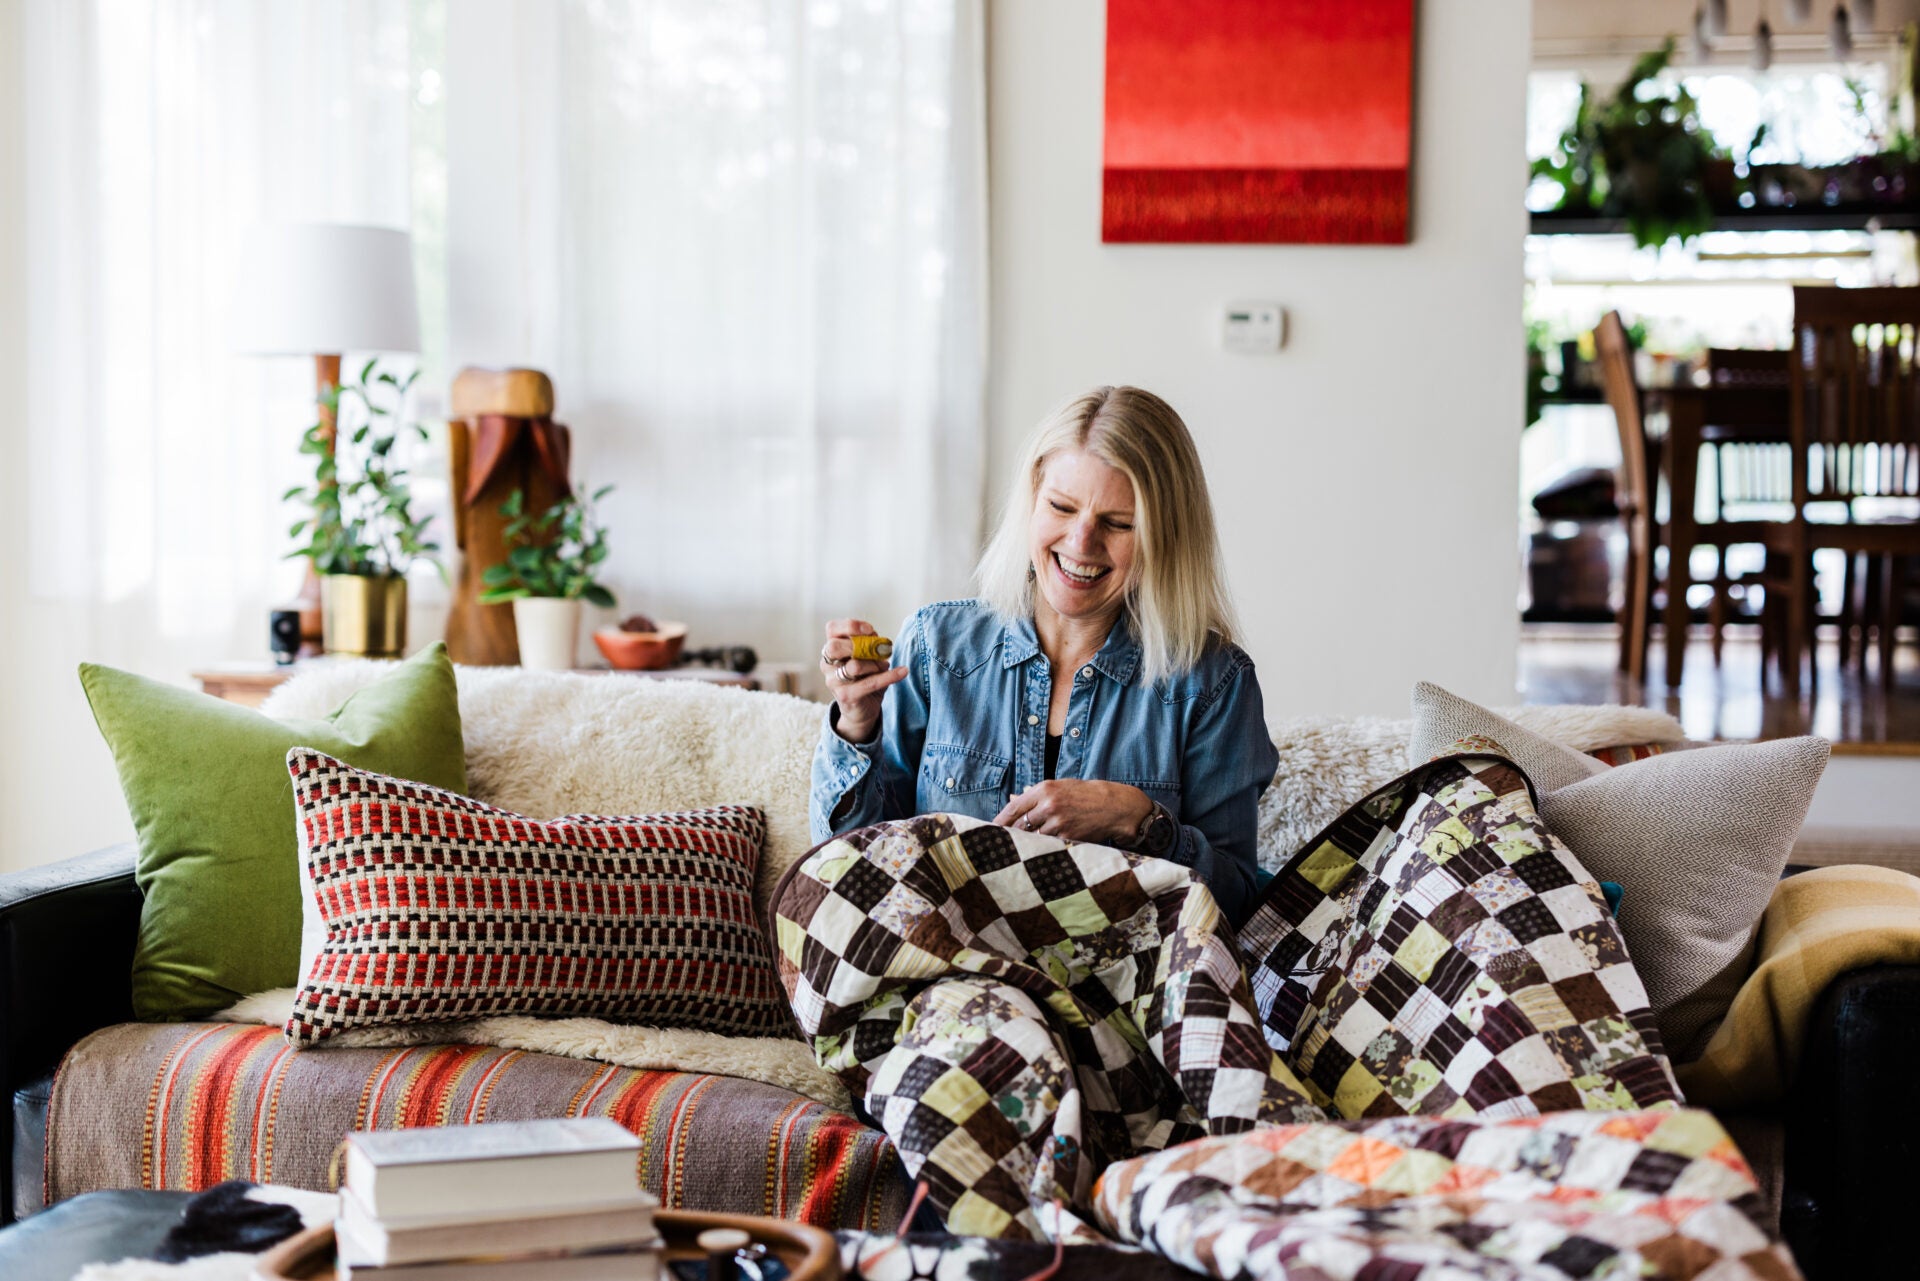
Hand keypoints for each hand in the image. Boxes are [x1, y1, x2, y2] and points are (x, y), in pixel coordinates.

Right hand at [820, 618, 908, 742]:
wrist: (862, 709)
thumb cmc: (864, 678)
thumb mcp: (867, 657)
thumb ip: (869, 644)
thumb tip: (877, 638)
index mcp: (831, 649)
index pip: (832, 629)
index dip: (850, 626)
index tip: (870, 629)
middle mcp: (827, 664)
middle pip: (834, 647)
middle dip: (858, 645)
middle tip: (877, 650)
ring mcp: (833, 682)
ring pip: (854, 666)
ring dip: (875, 664)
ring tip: (884, 666)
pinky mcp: (845, 696)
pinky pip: (869, 683)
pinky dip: (889, 676)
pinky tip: (903, 671)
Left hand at [994, 780, 1154, 846]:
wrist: (1115, 806)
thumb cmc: (1086, 794)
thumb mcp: (1061, 786)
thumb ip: (1035, 794)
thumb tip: (1011, 799)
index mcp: (1045, 789)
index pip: (1013, 807)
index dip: (1000, 820)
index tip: (990, 829)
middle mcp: (1049, 805)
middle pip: (1019, 825)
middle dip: (1011, 835)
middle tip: (1001, 843)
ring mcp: (1058, 822)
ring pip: (1033, 838)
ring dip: (1027, 844)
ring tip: (1021, 850)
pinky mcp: (1067, 837)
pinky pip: (1048, 846)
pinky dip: (1044, 849)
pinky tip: (1041, 852)